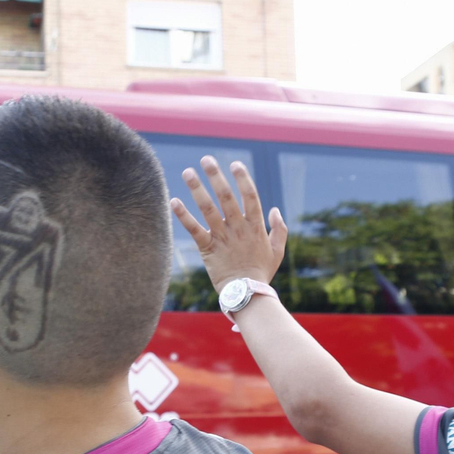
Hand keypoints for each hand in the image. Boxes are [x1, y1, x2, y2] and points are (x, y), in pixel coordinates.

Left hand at [170, 157, 287, 291]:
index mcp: (255, 226)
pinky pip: (194, 229)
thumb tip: (274, 209)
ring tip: (187, 172)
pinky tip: (174, 201)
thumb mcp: (277, 250)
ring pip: (208, 208)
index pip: (250, 196)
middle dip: (216, 176)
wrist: (247, 294)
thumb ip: (279, 229)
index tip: (235, 164)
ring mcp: (222, 237)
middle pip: (226, 196)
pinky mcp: (208, 248)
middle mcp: (238, 227)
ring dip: (197, 188)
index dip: (243, 178)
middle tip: (206, 159)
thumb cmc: (262, 273)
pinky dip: (183, 215)